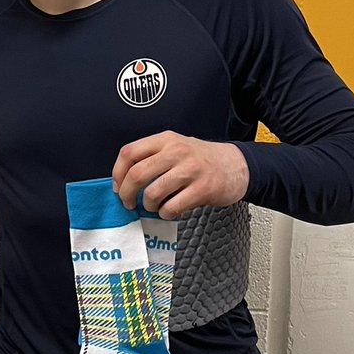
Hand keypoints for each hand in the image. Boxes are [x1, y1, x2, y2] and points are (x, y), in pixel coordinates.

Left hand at [111, 131, 248, 218]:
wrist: (236, 165)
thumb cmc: (200, 160)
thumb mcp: (175, 148)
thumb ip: (151, 158)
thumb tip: (122, 181)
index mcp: (165, 140)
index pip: (129, 153)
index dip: (117, 173)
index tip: (118, 186)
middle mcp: (177, 151)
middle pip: (137, 174)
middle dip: (127, 194)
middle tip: (128, 202)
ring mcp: (191, 169)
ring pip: (152, 192)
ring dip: (148, 205)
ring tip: (153, 205)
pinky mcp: (203, 188)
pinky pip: (172, 207)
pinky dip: (165, 213)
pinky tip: (169, 210)